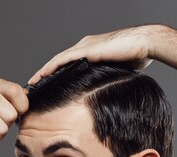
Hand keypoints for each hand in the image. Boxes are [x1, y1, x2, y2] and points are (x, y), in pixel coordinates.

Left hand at [27, 25, 155, 84]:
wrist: (143, 43)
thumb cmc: (137, 55)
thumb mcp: (117, 70)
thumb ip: (107, 78)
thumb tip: (104, 92)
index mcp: (91, 51)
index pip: (68, 63)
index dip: (57, 73)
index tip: (47, 85)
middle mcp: (84, 46)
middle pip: (59, 62)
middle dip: (46, 73)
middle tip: (34, 86)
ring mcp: (83, 46)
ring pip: (57, 60)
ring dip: (43, 72)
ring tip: (32, 83)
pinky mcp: (85, 50)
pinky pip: (62, 60)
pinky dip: (50, 68)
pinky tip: (41, 76)